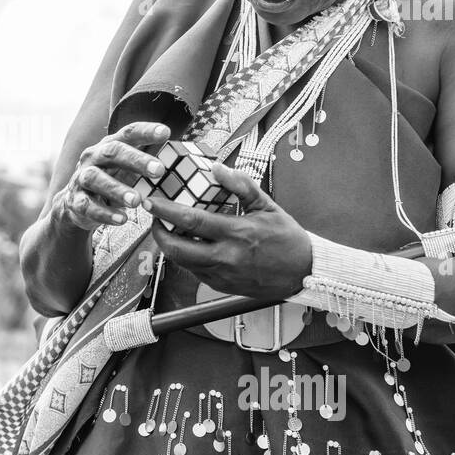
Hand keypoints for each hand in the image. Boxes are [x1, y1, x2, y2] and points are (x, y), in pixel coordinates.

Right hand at [59, 121, 170, 231]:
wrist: (76, 204)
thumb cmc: (111, 180)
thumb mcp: (127, 168)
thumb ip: (147, 163)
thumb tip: (182, 158)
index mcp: (109, 146)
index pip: (128, 133)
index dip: (146, 131)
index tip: (166, 132)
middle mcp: (93, 157)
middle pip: (112, 152)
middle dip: (136, 160)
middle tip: (159, 171)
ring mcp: (82, 178)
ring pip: (96, 179)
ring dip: (117, 189)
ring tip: (137, 201)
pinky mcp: (76, 200)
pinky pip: (88, 206)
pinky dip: (104, 213)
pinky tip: (122, 219)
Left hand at [146, 161, 312, 301]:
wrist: (303, 272)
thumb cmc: (286, 237)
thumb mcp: (267, 205)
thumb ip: (241, 185)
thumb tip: (217, 168)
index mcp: (236, 232)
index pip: (190, 221)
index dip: (165, 211)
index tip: (150, 201)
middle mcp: (225, 257)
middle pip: (176, 248)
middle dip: (157, 232)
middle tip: (153, 217)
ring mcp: (222, 275)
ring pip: (182, 262)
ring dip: (169, 245)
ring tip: (166, 229)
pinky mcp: (221, 286)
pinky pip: (194, 272)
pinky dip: (185, 257)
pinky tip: (187, 244)